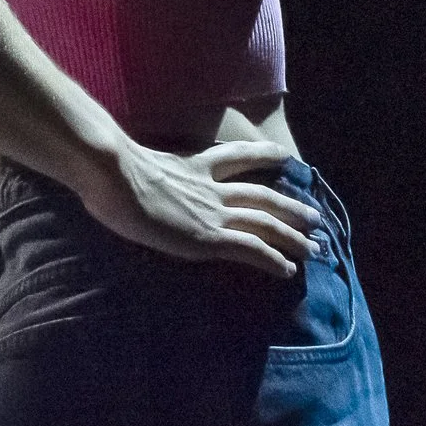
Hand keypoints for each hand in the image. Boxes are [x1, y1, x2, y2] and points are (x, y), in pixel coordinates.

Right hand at [77, 139, 319, 276]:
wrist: (115, 173)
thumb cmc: (111, 169)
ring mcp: (213, 212)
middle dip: (291, 206)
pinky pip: (251, 249)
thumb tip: (122, 175)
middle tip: (315, 216)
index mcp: (193, 165)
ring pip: (265, 222)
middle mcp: (211, 186)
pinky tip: (288, 270)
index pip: (236, 157)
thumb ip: (142, 169)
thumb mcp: (134, 162)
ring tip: (314, 247)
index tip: (283, 156)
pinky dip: (273, 259)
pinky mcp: (209, 238)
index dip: (262, 155)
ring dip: (293, 235)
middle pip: (262, 195)